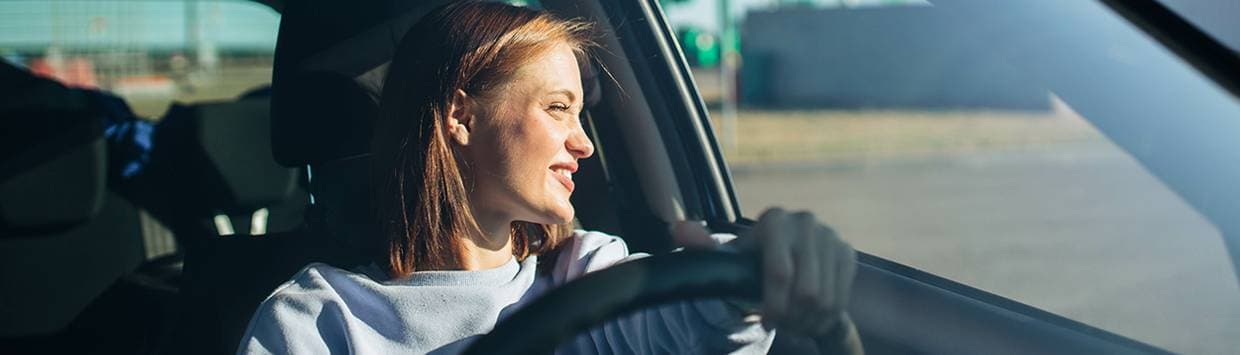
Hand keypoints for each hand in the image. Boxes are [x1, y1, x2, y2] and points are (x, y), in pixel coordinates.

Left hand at [671, 208, 857, 336]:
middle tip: (781, 323)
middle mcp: (806, 221)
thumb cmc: (749, 265)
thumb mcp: (727, 260)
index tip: (766, 321)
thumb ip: (703, 247)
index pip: (779, 275)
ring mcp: (831, 235)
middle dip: (792, 317)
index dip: (774, 307)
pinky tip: (811, 315)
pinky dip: (826, 317)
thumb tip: (678, 230)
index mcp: (775, 220)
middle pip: (807, 292)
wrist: (785, 265)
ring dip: (809, 320)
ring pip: (826, 299)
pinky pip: (841, 298)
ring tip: (794, 321)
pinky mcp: (847, 252)